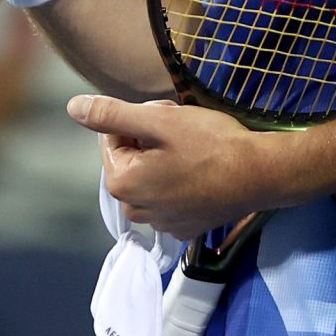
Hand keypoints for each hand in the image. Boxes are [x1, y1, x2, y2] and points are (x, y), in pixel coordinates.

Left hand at [69, 95, 325, 240]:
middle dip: (149, 140)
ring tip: (194, 151)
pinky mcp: (184, 228)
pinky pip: (167, 197)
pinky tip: (202, 173)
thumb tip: (73, 107)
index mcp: (122, 184)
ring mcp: (161, 224)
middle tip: (182, 133)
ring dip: (163, 160)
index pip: (112, 136)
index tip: (167, 120)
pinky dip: (178, 182)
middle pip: (129, 159)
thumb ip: (111, 114)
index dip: (139, 120)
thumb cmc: (212, 144)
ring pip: (148, 177)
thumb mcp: (159, 120)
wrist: (262, 174)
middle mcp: (136, 211)